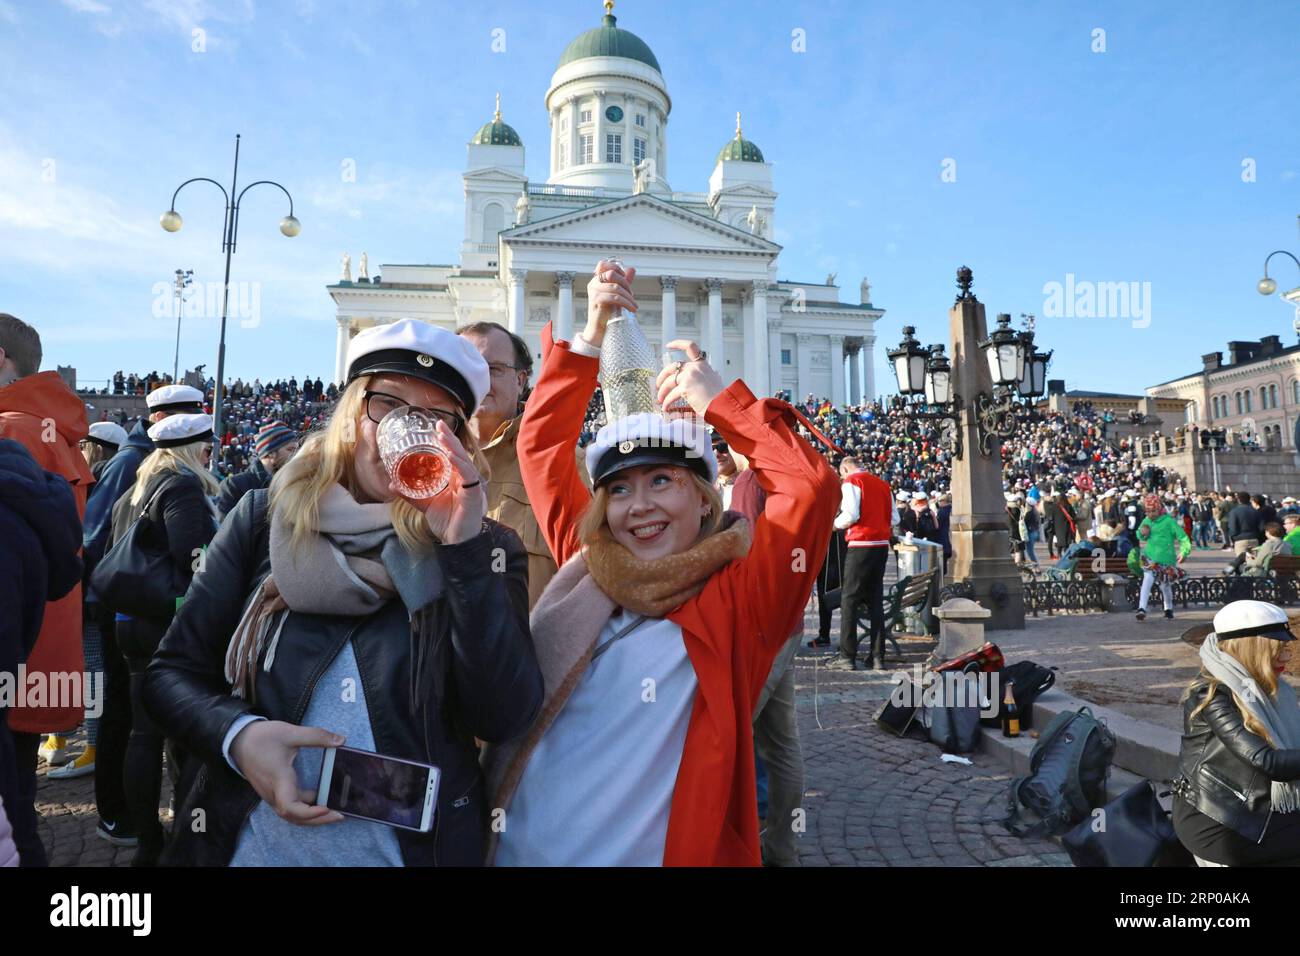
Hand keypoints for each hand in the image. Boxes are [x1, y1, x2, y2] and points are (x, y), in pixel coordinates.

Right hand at [230, 720, 344, 825]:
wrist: (239, 741)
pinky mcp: (274, 792)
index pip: (290, 807)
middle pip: (295, 817)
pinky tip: (320, 801)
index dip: (308, 812)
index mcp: (278, 780)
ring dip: (312, 817)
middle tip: (340, 815)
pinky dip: (305, 809)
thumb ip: (316, 736)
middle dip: (317, 820)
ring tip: (334, 811)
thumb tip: (341, 740)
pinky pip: (290, 807)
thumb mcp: (290, 732)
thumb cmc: (261, 738)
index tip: (326, 808)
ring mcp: (272, 795)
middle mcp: (274, 793)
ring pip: (292, 815)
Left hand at [391, 419, 485, 544]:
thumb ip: (410, 494)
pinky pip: (468, 476)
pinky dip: (460, 465)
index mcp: (455, 478)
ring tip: (443, 437)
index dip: (446, 440)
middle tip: (439, 424)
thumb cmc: (447, 521)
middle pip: (459, 453)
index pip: (452, 454)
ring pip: (464, 461)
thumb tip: (391, 484)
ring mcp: (470, 485)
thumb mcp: (425, 504)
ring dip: (454, 448)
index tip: (436, 426)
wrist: (457, 541)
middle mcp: (464, 478)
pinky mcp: (474, 494)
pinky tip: (450, 457)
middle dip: (449, 438)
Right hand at [581, 259, 636, 347]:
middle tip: (632, 295)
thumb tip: (632, 269)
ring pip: (616, 287)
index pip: (602, 264)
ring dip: (628, 296)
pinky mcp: (597, 301)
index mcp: (596, 280)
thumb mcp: (617, 293)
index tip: (625, 279)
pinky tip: (632, 308)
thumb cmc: (607, 311)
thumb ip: (623, 281)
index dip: (616, 268)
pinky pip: (615, 298)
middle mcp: (593, 283)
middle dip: (625, 283)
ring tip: (634, 305)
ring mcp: (593, 292)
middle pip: (612, 274)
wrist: (600, 329)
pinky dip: (626, 303)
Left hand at [655, 339, 724, 415]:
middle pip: (672, 367)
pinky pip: (671, 395)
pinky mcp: (685, 387)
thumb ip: (706, 378)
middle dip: (662, 376)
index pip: (691, 347)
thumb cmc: (720, 398)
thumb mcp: (714, 382)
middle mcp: (696, 368)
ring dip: (662, 392)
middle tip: (658, 385)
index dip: (678, 344)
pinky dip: (667, 402)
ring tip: (661, 400)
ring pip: (669, 382)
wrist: (723, 406)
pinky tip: (666, 408)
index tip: (668, 345)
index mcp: (703, 365)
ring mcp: (690, 376)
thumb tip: (706, 378)